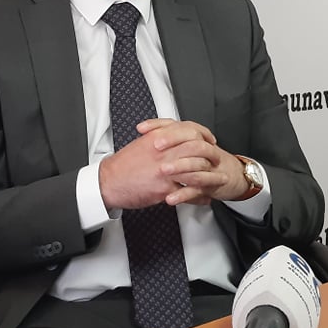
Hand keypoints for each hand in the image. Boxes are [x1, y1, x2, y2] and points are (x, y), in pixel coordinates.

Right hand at [98, 119, 246, 209]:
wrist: (108, 182)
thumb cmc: (123, 165)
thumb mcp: (142, 143)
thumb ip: (159, 135)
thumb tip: (174, 135)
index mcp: (158, 138)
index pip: (189, 130)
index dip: (203, 134)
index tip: (209, 139)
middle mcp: (163, 153)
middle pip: (197, 149)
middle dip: (211, 155)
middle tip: (218, 159)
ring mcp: (165, 171)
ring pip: (197, 170)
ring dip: (211, 177)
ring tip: (219, 180)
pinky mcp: (164, 189)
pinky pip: (188, 193)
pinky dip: (199, 196)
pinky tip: (205, 198)